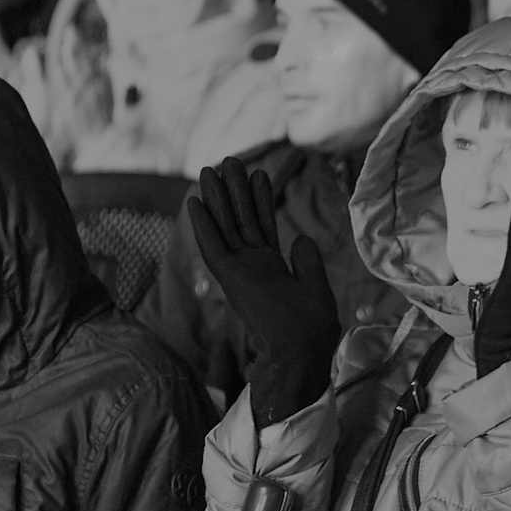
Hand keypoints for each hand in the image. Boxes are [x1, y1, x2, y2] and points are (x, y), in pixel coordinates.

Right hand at [188, 158, 343, 429]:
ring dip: (217, 198)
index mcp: (273, 268)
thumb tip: (301, 238)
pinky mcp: (230, 278)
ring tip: (211, 168)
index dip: (260, 200)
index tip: (258, 173)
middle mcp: (252, 266)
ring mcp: (239, 271)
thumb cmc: (313, 328)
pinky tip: (193, 201)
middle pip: (241, 220)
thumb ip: (307, 262)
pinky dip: (203, 224)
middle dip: (235, 190)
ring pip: (224, 226)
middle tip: (229, 159)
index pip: (263, 226)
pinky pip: (212, 245)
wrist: (303, 350)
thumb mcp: (317, 287)